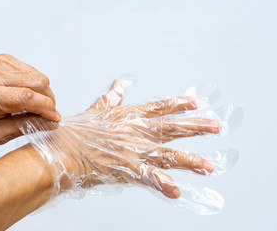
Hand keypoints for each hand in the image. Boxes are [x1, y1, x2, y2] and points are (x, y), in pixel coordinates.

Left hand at [0, 54, 59, 143]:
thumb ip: (26, 126)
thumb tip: (52, 122)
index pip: (27, 97)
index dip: (46, 108)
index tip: (55, 118)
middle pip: (38, 84)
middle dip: (48, 101)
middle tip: (45, 115)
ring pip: (39, 77)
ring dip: (43, 94)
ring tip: (33, 106)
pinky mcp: (6, 60)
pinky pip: (34, 73)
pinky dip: (37, 86)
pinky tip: (26, 95)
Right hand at [26, 79, 220, 198]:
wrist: (60, 152)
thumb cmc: (74, 133)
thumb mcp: (94, 111)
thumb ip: (110, 99)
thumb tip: (119, 85)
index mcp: (127, 116)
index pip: (160, 108)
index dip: (180, 104)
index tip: (197, 102)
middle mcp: (135, 132)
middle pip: (171, 128)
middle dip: (196, 127)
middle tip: (217, 126)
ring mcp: (132, 151)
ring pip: (167, 155)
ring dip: (190, 160)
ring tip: (209, 165)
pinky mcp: (126, 170)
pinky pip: (149, 179)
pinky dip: (164, 185)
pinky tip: (177, 191)